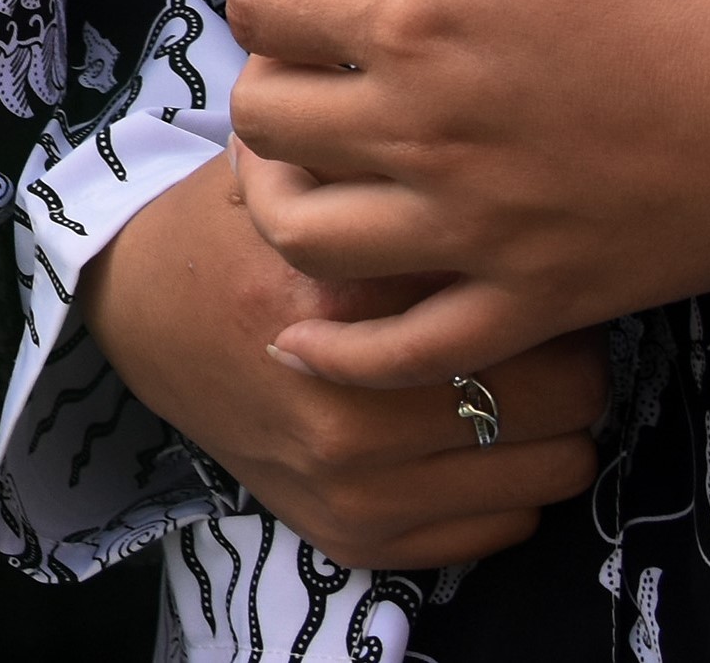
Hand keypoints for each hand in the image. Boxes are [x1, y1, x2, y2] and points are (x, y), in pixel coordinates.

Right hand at [80, 147, 604, 568]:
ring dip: (546, 422)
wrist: (140, 312)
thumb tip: (520, 171)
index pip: (524, 305)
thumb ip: (393, 176)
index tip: (529, 256)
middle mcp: (346, 411)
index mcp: (336, 303)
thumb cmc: (238, 233)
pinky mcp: (356, 538)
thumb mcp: (300, 177)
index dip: (545, 272)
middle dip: (565, 350)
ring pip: (558, 469)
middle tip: (532, 318)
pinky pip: (509, 526)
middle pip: (569, 394)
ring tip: (505, 374)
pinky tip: (462, 430)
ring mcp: (352, 487)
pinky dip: (503, 480)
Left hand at [226, 0, 709, 384]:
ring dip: (276, 191)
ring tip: (310, 157)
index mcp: (412, 20)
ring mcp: (472, 231)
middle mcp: (419, 133)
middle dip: (269, 66)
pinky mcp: (534, 300)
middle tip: (322, 43)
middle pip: (264, 118)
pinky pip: (403, 352)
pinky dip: (339, 347)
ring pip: (301, 235)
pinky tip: (307, 330)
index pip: (262, 5)